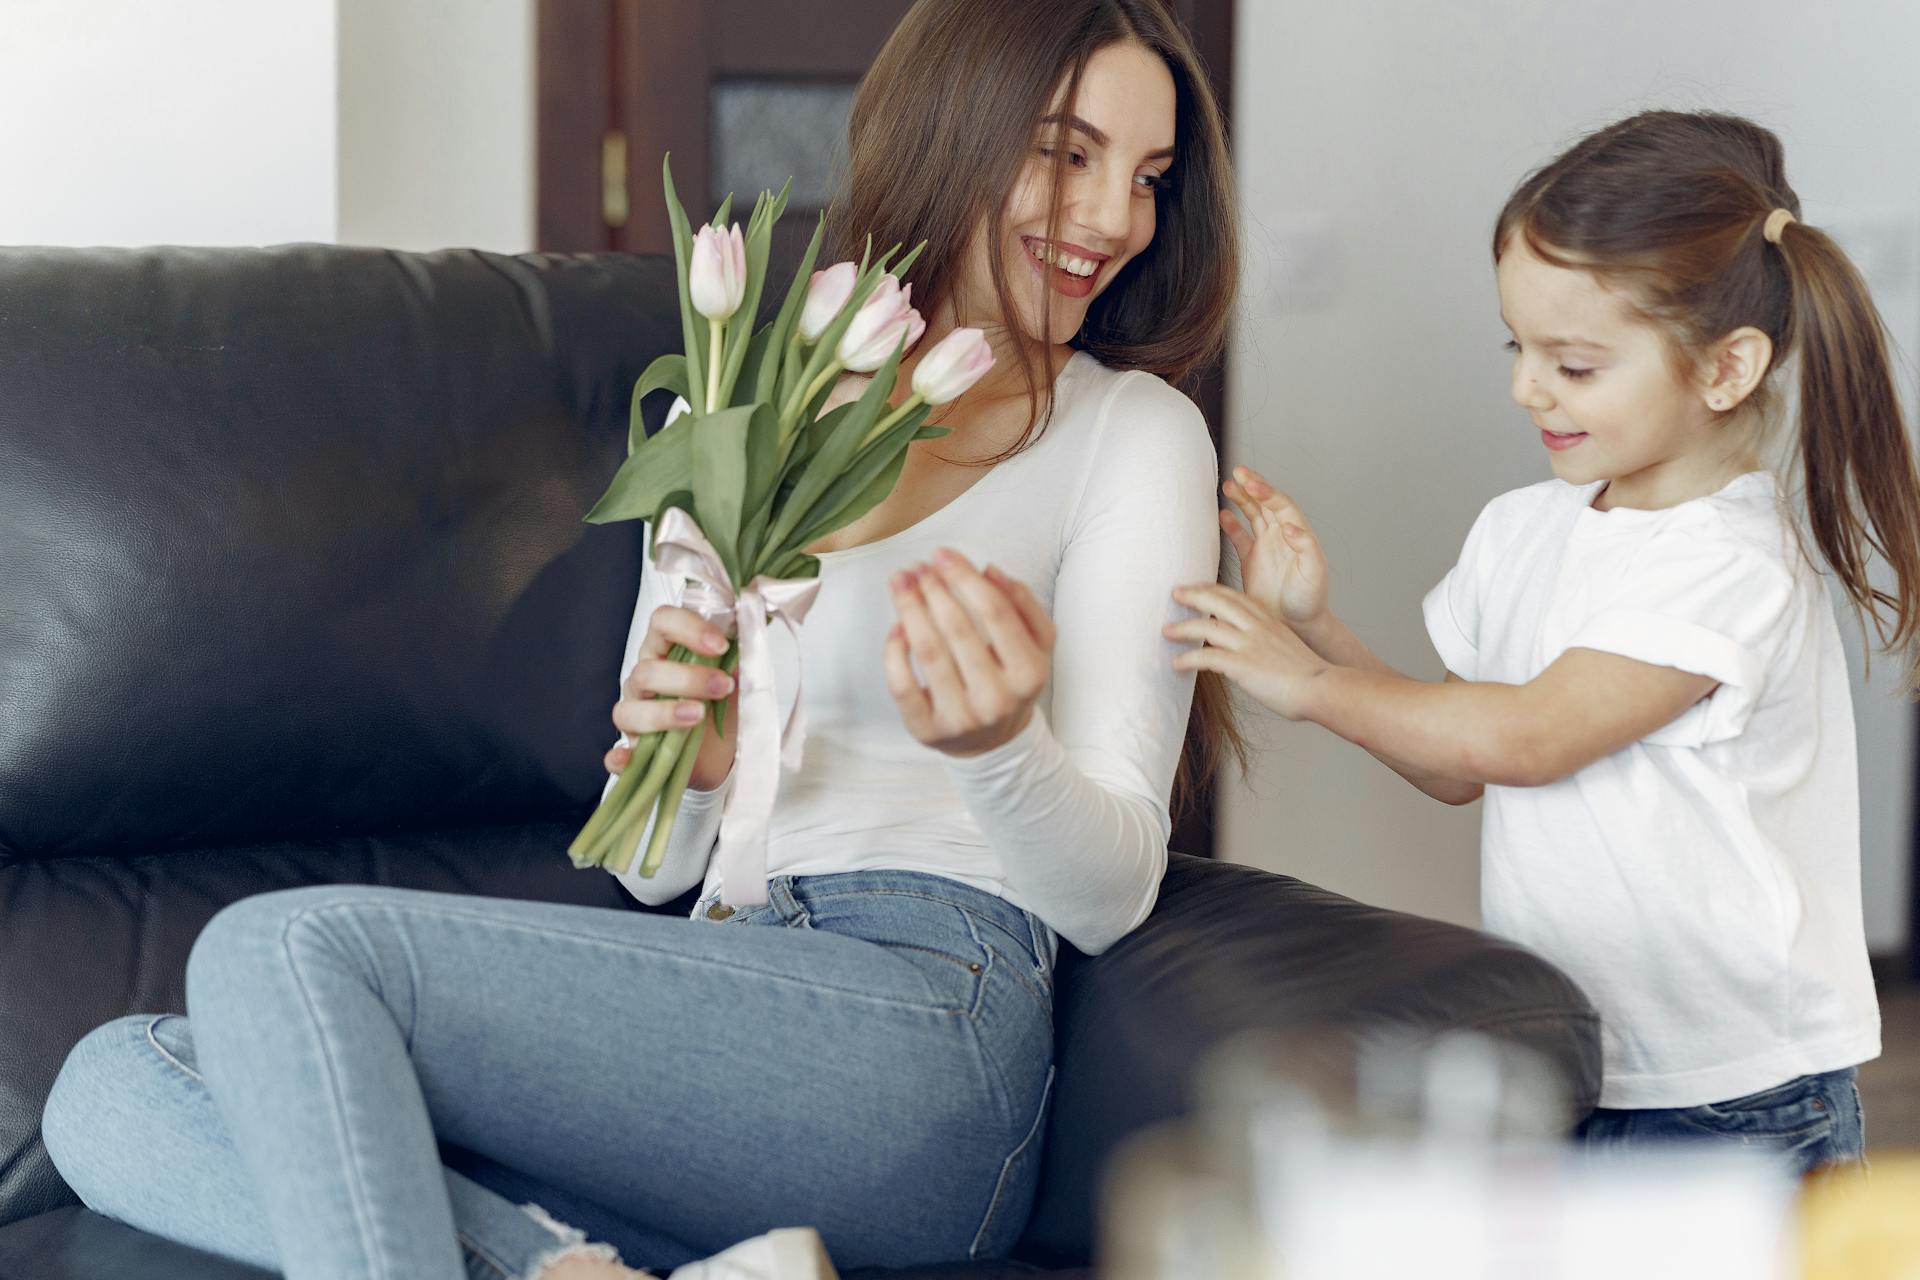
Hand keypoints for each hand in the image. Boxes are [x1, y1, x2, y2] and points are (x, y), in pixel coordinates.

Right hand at [606, 604, 738, 789]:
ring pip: (629, 710)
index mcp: (665, 650)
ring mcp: (635, 714)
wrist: (724, 750)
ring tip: (698, 715)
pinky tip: (628, 758)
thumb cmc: (722, 705)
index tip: (721, 644)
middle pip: (647, 670)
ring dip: (664, 712)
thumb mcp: (736, 680)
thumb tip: (749, 650)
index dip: (688, 628)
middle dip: (688, 678)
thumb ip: (740, 661)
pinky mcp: (635, 750)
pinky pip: (616, 755)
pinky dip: (619, 757)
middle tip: (724, 686)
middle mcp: (644, 680)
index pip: (662, 623)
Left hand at [885, 549, 1055, 756]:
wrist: (995, 740)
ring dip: (909, 609)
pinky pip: (902, 685)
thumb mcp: (1036, 643)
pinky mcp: (927, 730)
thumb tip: (989, 571)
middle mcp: (997, 698)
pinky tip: (896, 626)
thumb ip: (1021, 604)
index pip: (995, 612)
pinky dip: (894, 651)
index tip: (942, 554)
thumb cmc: (1011, 680)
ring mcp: (961, 718)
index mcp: (1029, 673)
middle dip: (933, 589)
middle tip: (916, 567)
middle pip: (958, 629)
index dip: (965, 577)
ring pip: (928, 652)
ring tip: (901, 582)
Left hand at [1165, 581, 1329, 720]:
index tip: (1199, 587)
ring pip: (1207, 627)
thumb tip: (1252, 655)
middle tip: (1175, 593)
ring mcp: (1249, 644)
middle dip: (1194, 595)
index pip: (1237, 596)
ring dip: (1183, 628)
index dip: (1214, 589)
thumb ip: (1267, 645)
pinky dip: (1188, 659)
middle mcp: (1257, 628)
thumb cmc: (1308, 676)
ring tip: (1166, 630)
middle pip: (1219, 601)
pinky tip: (1177, 664)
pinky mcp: (1243, 665)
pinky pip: (1207, 658)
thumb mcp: (1286, 649)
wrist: (1322, 688)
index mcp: (1269, 621)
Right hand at [1220, 465, 1328, 631]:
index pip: (1282, 505)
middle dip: (1253, 486)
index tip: (1253, 484)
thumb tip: (1289, 525)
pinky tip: (1222, 515)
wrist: (1297, 625)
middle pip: (1266, 503)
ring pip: (1252, 515)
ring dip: (1242, 499)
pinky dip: (1231, 525)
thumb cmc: (1310, 600)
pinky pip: (1240, 537)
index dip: (1267, 492)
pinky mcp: (1251, 561)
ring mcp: (1266, 547)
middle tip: (1239, 472)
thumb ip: (1305, 547)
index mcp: (1297, 536)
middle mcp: (1281, 537)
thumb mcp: (1314, 573)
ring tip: (1229, 486)